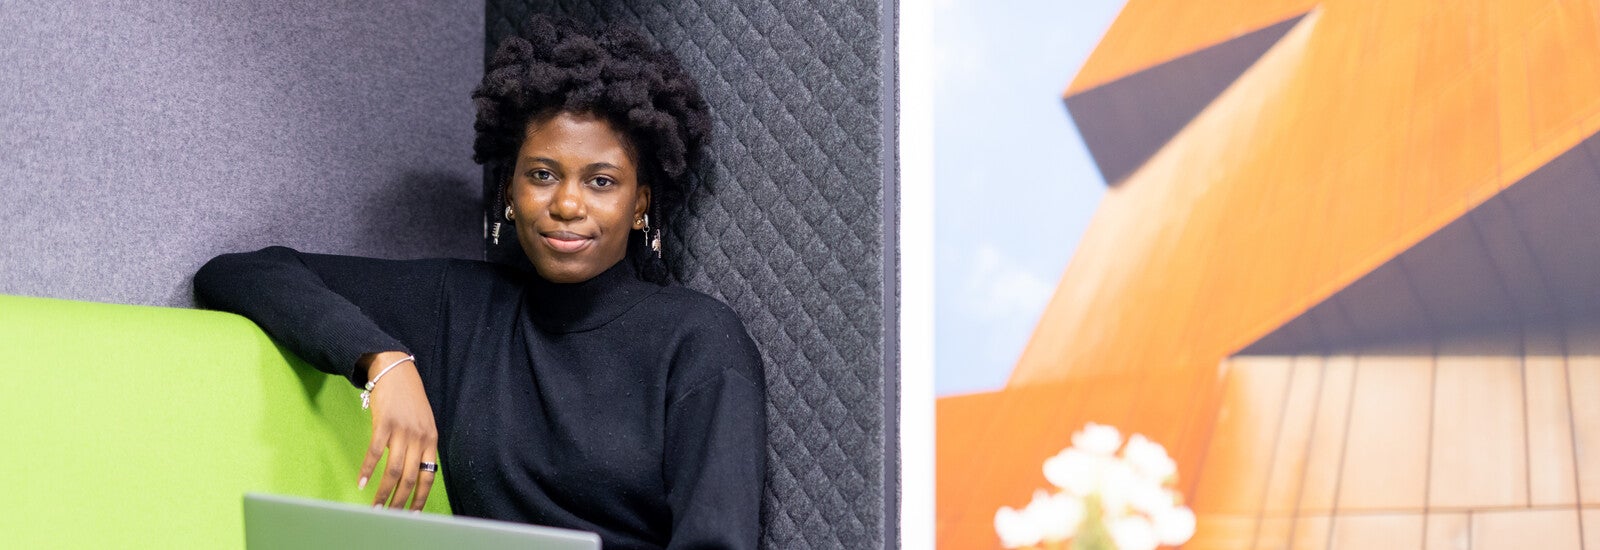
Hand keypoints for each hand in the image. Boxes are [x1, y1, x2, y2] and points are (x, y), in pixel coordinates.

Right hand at [357, 351, 438, 511]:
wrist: (396, 370)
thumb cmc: (409, 399)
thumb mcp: (423, 423)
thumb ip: (420, 445)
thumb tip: (414, 471)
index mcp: (431, 440)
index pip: (428, 476)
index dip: (420, 497)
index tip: (414, 514)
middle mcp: (419, 438)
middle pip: (410, 478)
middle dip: (401, 501)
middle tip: (392, 517)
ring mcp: (402, 431)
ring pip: (393, 471)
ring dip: (383, 493)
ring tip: (376, 507)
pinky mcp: (384, 424)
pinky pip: (375, 453)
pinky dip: (367, 470)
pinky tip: (360, 483)